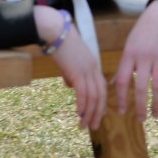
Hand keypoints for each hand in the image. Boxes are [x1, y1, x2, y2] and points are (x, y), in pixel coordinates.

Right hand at [37, 7, 105, 128]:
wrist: (55, 30)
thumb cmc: (60, 43)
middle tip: (93, 126)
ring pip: (93, 97)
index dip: (101, 103)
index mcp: (93, 65)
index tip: (98, 115)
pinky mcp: (78, 72)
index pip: (102, 87)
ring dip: (89, 113)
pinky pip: (83, 93)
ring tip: (84, 125)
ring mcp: (87, 70)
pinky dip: (83, 105)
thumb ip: (71, 74)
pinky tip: (78, 113)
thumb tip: (70, 85)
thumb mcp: (69, 61)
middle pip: (101, 95)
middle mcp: (93, 68)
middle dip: (97, 112)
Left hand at [112, 0, 157, 118]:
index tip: (122, 113)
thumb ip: (124, 65)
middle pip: (140, 88)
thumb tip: (113, 85)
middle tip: (140, 120)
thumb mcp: (130, 44)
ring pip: (157, 86)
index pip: (122, 81)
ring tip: (155, 116)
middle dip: (139, 106)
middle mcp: (144, 58)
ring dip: (156, 104)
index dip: (121, 99)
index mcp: (130, 54)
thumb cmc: (144, 30)